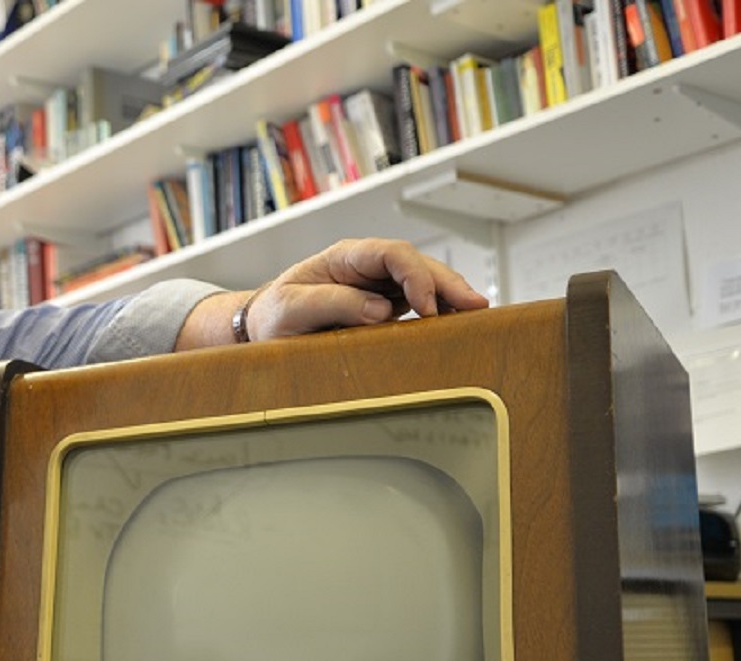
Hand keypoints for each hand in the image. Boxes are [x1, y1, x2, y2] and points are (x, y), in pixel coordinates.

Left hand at [246, 237, 488, 338]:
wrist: (263, 328)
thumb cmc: (273, 314)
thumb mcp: (291, 308)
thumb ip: (332, 304)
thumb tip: (379, 310)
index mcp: (345, 258)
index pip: (391, 253)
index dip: (415, 275)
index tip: (426, 307)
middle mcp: (367, 268)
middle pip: (416, 265)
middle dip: (447, 283)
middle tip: (474, 306)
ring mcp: (378, 287)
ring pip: (424, 283)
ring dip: (450, 296)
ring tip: (477, 314)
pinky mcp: (383, 308)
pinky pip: (417, 304)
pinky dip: (439, 312)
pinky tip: (458, 323)